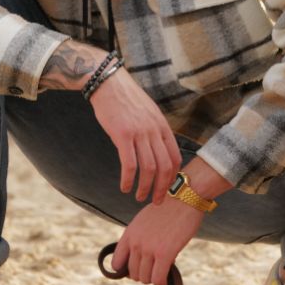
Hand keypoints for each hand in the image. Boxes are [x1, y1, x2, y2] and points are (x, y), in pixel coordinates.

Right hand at [87, 67, 181, 202]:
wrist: (109, 83)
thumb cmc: (127, 100)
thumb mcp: (149, 112)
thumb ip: (155, 131)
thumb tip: (159, 150)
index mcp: (162, 126)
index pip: (175, 157)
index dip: (173, 177)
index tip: (166, 189)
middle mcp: (154, 130)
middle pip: (165, 167)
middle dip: (162, 188)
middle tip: (155, 201)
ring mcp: (139, 133)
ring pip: (148, 169)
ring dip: (145, 188)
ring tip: (138, 197)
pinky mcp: (122, 135)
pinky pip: (129, 164)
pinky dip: (128, 179)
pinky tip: (124, 187)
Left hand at [111, 199, 202, 284]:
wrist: (185, 198)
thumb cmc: (169, 209)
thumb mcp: (145, 221)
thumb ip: (139, 238)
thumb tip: (141, 259)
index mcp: (129, 234)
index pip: (116, 263)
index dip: (127, 270)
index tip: (139, 269)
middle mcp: (136, 242)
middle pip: (133, 274)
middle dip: (144, 275)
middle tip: (155, 270)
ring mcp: (149, 248)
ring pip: (145, 279)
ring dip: (153, 279)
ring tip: (162, 273)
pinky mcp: (165, 253)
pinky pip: (158, 279)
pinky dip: (161, 284)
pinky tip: (166, 282)